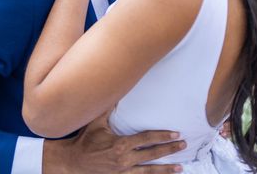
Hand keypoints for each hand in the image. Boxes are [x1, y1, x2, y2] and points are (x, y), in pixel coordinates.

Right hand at [43, 110, 185, 173]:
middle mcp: (124, 160)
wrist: (73, 163)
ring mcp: (123, 172)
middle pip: (152, 155)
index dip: (162, 136)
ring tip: (180, 168)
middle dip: (169, 150)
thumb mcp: (95, 123)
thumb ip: (107, 108)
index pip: (146, 139)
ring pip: (149, 171)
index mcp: (120, 144)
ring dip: (165, 169)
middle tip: (183, 145)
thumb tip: (116, 90)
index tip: (175, 134)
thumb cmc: (85, 141)